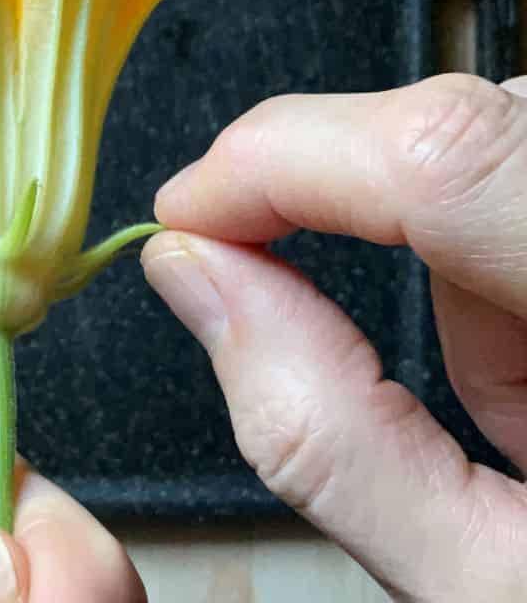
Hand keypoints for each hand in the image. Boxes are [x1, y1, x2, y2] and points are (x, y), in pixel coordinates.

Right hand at [143, 73, 526, 601]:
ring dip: (432, 232)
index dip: (282, 158)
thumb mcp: (486, 586)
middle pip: (462, 129)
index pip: (445, 158)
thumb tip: (200, 280)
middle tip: (297, 302)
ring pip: (488, 131)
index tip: (192, 214)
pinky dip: (481, 230)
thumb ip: (321, 433)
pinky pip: (519, 158)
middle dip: (339, 195)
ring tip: (510, 390)